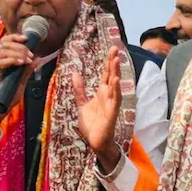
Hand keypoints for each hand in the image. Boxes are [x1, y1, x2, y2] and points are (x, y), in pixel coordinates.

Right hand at [0, 34, 35, 139]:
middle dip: (20, 47)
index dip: (15, 37)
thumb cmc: (8, 96)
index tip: (27, 38)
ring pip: (3, 51)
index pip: (6, 42)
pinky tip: (20, 63)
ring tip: (26, 61)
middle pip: (5, 44)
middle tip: (30, 55)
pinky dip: (11, 60)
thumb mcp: (21, 82)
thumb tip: (38, 59)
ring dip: (18, 53)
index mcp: (3, 61)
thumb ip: (27, 70)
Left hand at [73, 46, 122, 171]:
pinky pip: (115, 99)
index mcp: (101, 93)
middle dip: (113, 62)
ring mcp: (111, 103)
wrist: (95, 142)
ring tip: (116, 60)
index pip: (106, 74)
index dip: (108, 62)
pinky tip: (116, 80)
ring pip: (114, 84)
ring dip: (116, 72)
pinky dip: (116, 89)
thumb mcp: (81, 104)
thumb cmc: (91, 125)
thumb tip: (74, 74)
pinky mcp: (112, 112)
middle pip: (111, 75)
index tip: (111, 49)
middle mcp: (108, 95)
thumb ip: (79, 90)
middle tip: (115, 48)